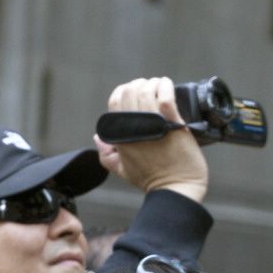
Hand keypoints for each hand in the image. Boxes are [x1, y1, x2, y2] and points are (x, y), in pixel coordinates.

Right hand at [94, 76, 207, 203]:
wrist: (175, 189)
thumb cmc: (152, 181)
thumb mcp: (122, 170)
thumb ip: (106, 155)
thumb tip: (97, 138)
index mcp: (119, 135)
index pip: (115, 100)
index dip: (124, 91)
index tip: (137, 94)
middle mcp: (132, 127)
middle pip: (129, 90)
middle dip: (140, 84)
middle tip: (152, 89)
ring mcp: (151, 124)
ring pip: (146, 89)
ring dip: (154, 83)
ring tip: (162, 87)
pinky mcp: (171, 122)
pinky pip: (165, 95)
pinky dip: (166, 86)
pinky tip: (168, 86)